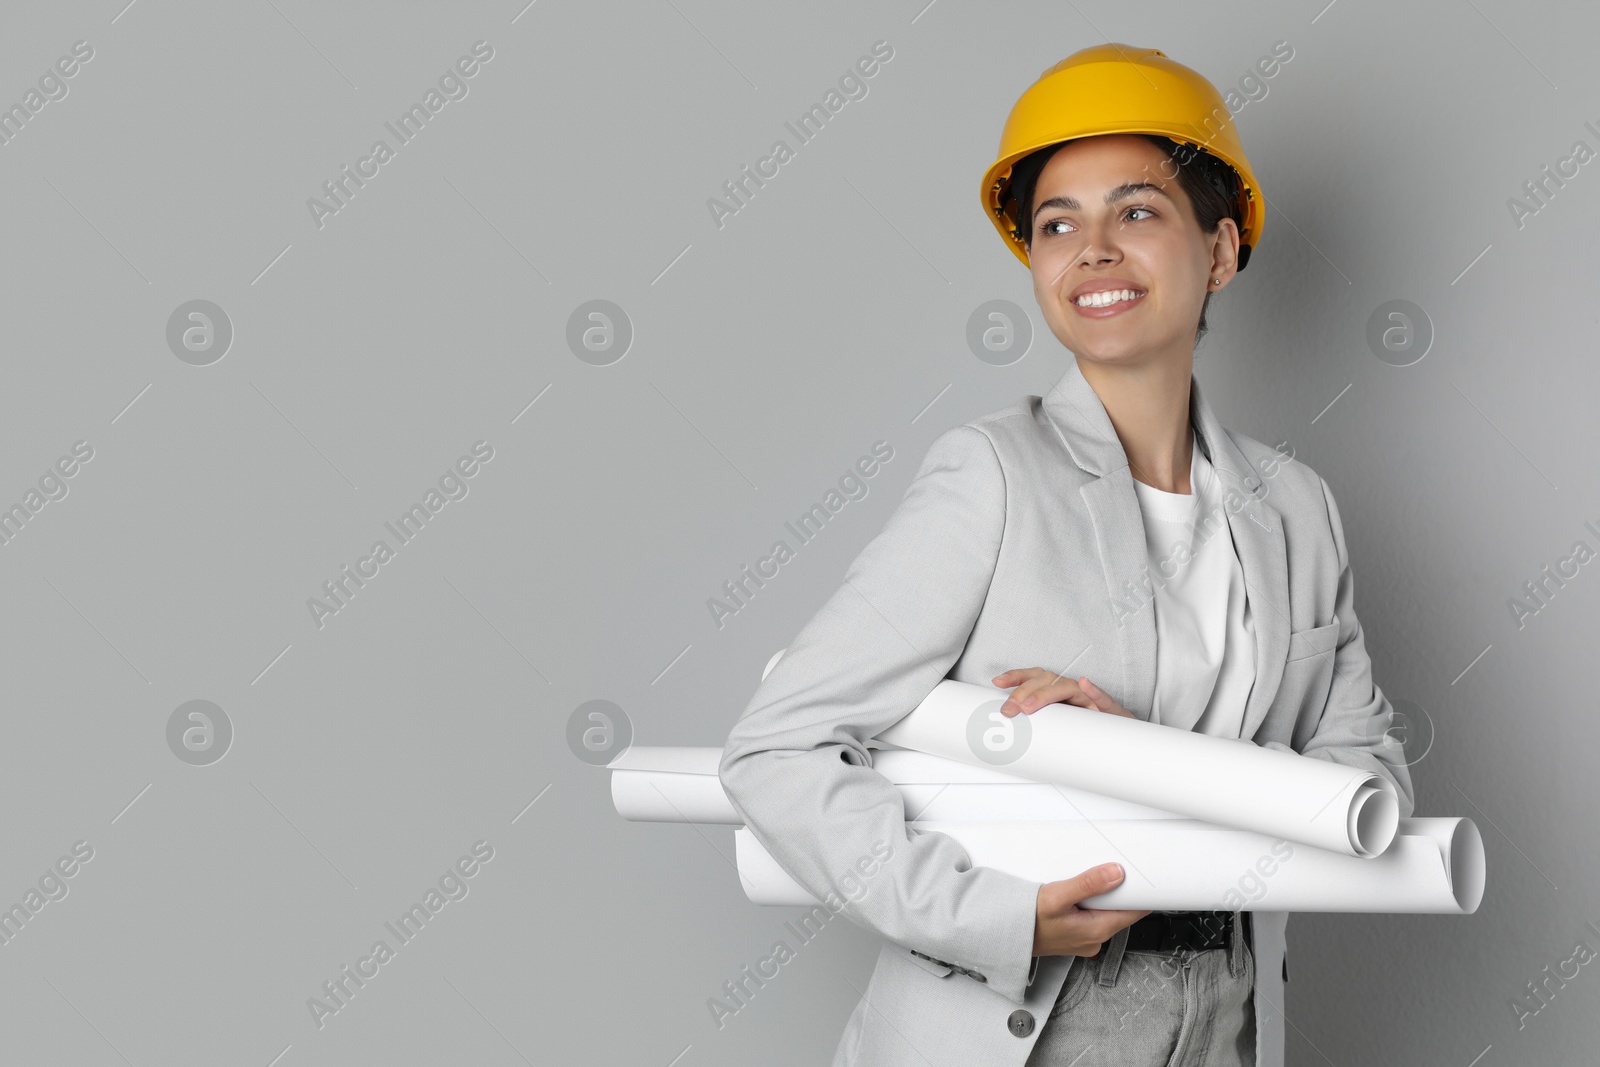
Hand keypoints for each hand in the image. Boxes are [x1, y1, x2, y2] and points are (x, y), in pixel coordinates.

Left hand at [992, 667, 1135, 718]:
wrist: (1121, 738)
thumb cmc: (1087, 728)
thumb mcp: (1059, 726)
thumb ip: (1039, 724)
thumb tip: (1011, 729)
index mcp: (1059, 691)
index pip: (1035, 677)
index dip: (1016, 677)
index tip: (997, 681)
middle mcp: (1072, 691)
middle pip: (1045, 680)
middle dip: (1024, 693)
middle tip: (1010, 709)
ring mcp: (1090, 698)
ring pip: (1066, 687)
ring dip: (1046, 693)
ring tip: (1030, 705)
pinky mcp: (1109, 709)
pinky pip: (1102, 698)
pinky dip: (1093, 690)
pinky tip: (1085, 684)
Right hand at [1033, 863, 1151, 956]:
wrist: (1006, 935)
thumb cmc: (1027, 921)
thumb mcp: (1057, 896)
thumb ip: (1087, 884)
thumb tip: (1115, 873)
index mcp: (1097, 930)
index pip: (1134, 911)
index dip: (1141, 893)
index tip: (1141, 877)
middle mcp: (1095, 939)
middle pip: (1121, 911)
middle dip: (1118, 892)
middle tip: (1110, 871)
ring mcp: (1086, 940)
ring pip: (1106, 914)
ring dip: (1102, 899)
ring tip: (1088, 884)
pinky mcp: (1076, 937)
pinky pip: (1093, 919)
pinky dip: (1089, 906)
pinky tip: (1077, 897)